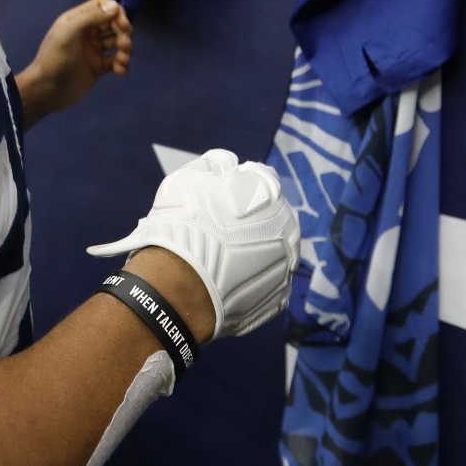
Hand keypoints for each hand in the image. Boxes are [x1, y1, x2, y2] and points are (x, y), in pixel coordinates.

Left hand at [15, 0, 132, 124]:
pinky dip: (122, 64)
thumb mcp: (69, 33)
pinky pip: (116, 61)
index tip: (123, 25)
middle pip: (114, 24)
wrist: (46, 91)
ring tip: (122, 60)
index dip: (116, 12)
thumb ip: (91, 17)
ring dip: (126, 49)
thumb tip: (115, 6)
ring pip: (118, 42)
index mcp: (78, 19)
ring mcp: (94, 50)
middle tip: (124, 46)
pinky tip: (120, 71)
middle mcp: (88, 32)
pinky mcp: (99, 67)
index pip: (103, 6)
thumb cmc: (54, 59)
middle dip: (124, 33)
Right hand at [87, 150, 299, 339]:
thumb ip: (214, 164)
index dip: (237, 187)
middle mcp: (287, 229)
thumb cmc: (182, 224)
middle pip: (270, 219)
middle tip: (216, 232)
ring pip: (272, 254)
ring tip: (220, 262)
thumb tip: (228, 164)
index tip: (217, 198)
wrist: (178, 284)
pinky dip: (251, 284)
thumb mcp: (188, 177)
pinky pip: (267, 286)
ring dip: (253, 255)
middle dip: (249, 223)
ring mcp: (285, 268)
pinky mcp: (276, 301)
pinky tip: (227, 284)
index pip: (260, 180)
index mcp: (270, 193)